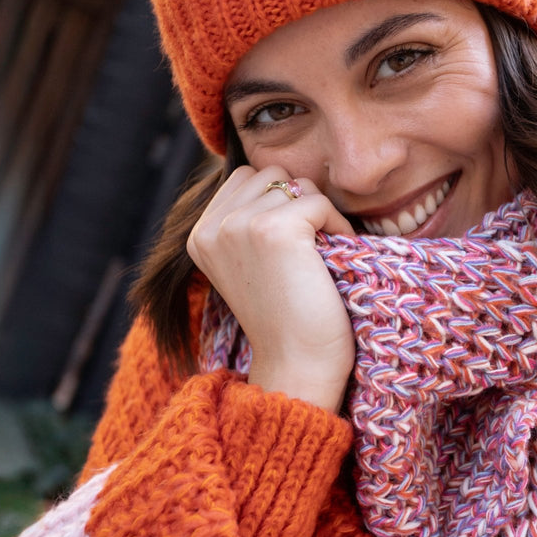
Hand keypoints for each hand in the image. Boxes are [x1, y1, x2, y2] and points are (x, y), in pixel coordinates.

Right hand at [187, 166, 355, 411]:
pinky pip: (318, 201)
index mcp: (200, 234)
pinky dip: (336, 225)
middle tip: (309, 246)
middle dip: (297, 201)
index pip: (246, 177)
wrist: (297, 363)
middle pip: (270, 173)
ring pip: (296, 183)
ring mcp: (239, 226)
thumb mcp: (250, 262)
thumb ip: (248, 220)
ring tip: (318, 254)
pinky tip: (330, 261)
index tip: (291, 245)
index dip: (279, 201)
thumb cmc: (286, 316)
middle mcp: (212, 227)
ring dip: (318, 212)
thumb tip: (284, 180)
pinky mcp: (272, 230)